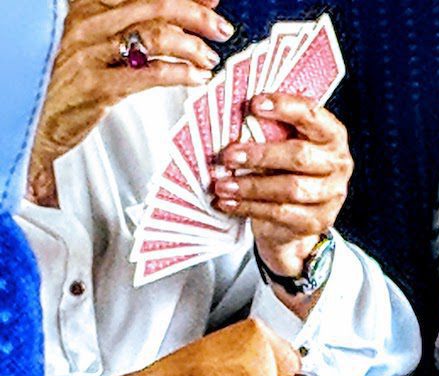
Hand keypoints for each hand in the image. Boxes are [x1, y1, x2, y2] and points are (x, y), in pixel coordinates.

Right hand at [28, 0, 233, 206]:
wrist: (36, 121)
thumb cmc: (73, 80)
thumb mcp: (102, 42)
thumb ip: (142, 23)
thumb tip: (197, 7)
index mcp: (87, 8)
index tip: (213, 2)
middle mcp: (87, 24)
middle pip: (155, 7)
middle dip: (196, 18)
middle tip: (221, 30)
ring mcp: (90, 54)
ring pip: (156, 37)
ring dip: (191, 48)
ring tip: (207, 60)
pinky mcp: (97, 87)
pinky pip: (151, 74)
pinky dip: (181, 74)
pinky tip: (196, 79)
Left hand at [214, 93, 352, 306]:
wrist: (296, 217)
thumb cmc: (284, 169)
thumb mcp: (281, 144)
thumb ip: (268, 130)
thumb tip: (230, 114)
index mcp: (331, 135)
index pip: (312, 115)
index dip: (285, 107)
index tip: (253, 105)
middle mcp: (338, 164)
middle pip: (300, 156)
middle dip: (260, 154)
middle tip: (228, 155)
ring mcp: (331, 195)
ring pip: (290, 188)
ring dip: (251, 186)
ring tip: (222, 185)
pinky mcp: (317, 221)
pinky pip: (281, 213)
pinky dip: (249, 207)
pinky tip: (228, 202)